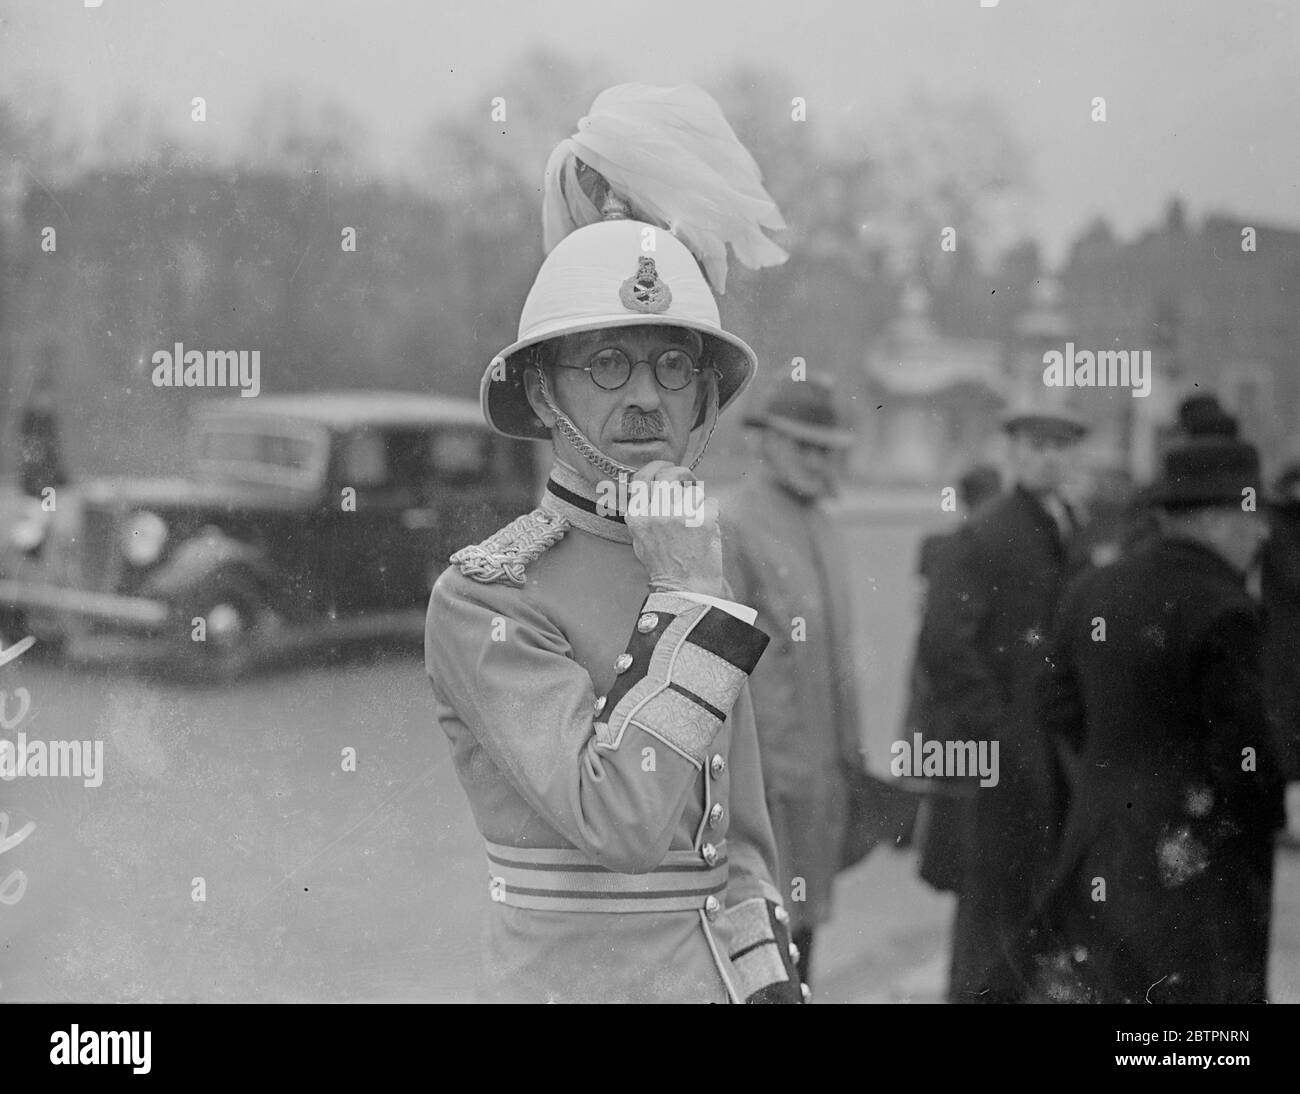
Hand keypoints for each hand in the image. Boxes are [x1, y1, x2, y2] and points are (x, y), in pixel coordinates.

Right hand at [624, 461, 723, 598]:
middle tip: (688, 480)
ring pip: (693, 489)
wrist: (685, 589)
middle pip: (668, 473)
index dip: (656, 468)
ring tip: (696, 518)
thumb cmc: (663, 566)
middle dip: (680, 473)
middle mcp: (655, 513)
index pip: (643, 477)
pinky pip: (711, 503)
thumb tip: (650, 487)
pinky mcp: (703, 520)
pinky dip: (711, 514)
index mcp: (637, 516)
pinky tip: (706, 530)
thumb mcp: (640, 539)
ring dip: (697, 500)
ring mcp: (680, 515)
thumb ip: (642, 512)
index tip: (665, 468)